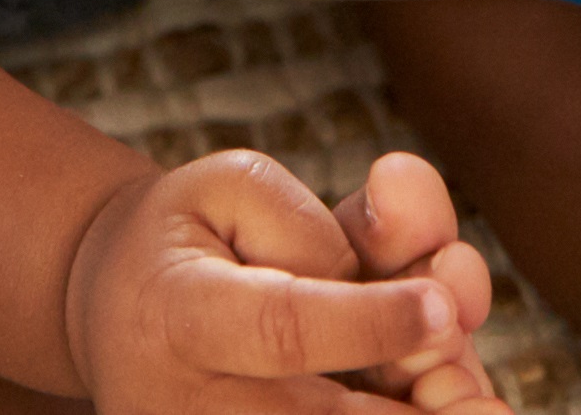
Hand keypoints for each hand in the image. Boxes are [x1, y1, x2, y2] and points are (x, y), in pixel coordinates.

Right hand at [64, 151, 496, 410]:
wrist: (111, 312)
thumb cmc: (190, 235)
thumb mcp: (232, 187)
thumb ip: (314, 228)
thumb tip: (404, 287)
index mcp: (182, 316)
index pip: (285, 328)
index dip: (369, 322)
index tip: (442, 306)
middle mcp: (193, 411)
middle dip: (420, 407)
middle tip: (466, 371)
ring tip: (469, 400)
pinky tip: (446, 405)